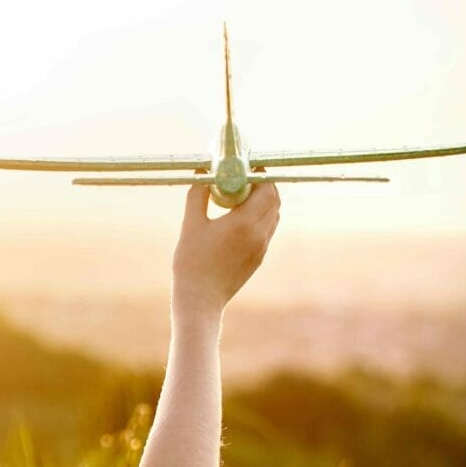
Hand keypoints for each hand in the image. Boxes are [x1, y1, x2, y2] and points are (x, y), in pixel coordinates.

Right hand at [170, 175, 280, 311]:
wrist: (200, 300)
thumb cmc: (192, 263)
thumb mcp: (191, 225)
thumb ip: (197, 195)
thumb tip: (202, 173)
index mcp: (244, 223)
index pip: (266, 190)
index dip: (261, 175)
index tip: (248, 166)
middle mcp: (259, 235)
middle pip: (274, 201)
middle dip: (264, 186)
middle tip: (245, 178)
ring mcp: (261, 248)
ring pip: (273, 216)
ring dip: (264, 202)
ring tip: (242, 197)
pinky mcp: (258, 259)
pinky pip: (267, 230)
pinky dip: (260, 218)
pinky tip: (240, 218)